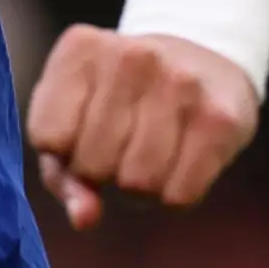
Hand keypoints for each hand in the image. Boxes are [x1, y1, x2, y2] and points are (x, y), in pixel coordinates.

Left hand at [22, 26, 256, 229]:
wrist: (203, 56)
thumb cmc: (120, 100)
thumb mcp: (75, 119)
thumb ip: (63, 174)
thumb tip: (84, 219)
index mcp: (81, 48)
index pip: (48, 137)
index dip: (64, 152)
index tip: (83, 133)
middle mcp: (132, 57)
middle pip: (93, 165)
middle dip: (103, 172)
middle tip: (122, 145)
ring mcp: (180, 83)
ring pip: (138, 184)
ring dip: (140, 187)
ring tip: (149, 154)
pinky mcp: (220, 119)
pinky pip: (180, 195)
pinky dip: (175, 194)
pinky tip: (180, 160)